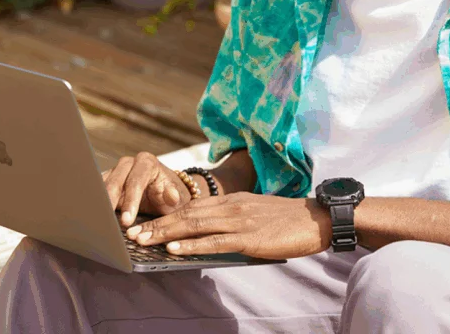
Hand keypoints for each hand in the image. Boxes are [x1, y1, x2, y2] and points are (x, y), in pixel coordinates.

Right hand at [101, 152, 193, 225]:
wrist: (164, 193)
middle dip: (112, 203)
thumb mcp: (177, 197)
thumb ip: (175, 196)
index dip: (130, 201)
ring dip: (99, 202)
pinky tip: (92, 215)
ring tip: (97, 220)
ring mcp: (115, 171)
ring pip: (102, 184)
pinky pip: (97, 190)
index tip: (127, 220)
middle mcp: (129, 164)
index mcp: (147, 163)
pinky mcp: (106, 181)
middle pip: (115, 181)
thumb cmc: (170, 195)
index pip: (136, 181)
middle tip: (109, 223)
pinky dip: (95, 202)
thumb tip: (172, 196)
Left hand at [123, 192, 332, 259]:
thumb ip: (230, 219)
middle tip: (132, 234)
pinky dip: (192, 245)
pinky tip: (175, 249)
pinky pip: (215, 241)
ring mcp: (239, 220)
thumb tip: (206, 234)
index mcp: (231, 200)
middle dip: (157, 224)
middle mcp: (231, 206)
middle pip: (186, 214)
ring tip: (144, 241)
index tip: (143, 223)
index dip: (165, 214)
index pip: (190, 206)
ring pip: (195, 225)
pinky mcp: (249, 237)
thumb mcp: (253, 212)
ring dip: (166, 234)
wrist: (316, 219)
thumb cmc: (286, 219)